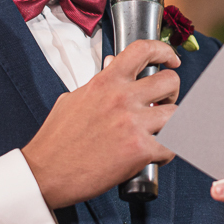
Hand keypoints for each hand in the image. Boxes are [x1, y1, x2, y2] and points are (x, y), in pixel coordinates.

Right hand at [21, 39, 180, 208]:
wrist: (46, 174)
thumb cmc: (56, 140)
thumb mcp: (73, 98)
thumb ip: (98, 82)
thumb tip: (111, 64)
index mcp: (105, 82)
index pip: (143, 50)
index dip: (164, 51)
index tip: (171, 60)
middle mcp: (122, 98)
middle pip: (170, 82)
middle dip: (172, 93)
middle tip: (165, 102)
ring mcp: (132, 123)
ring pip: (177, 113)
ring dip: (173, 122)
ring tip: (161, 129)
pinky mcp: (139, 150)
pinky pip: (172, 146)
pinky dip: (168, 151)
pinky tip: (156, 154)